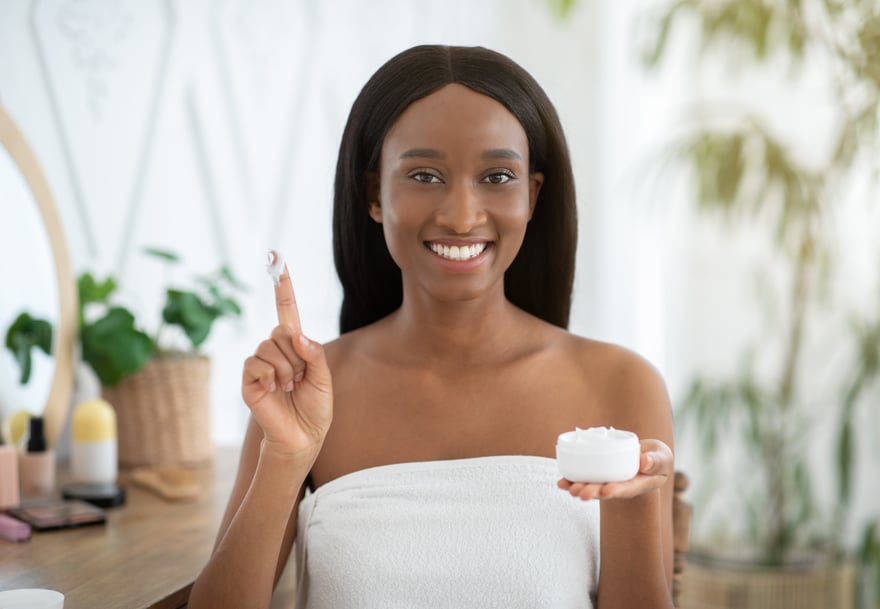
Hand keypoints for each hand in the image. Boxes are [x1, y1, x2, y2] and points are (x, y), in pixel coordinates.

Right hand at [241, 260, 332, 458]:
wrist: (303, 437)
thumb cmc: (315, 408)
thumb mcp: (324, 378)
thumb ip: (314, 354)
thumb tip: (296, 334)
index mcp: (295, 345)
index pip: (286, 310)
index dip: (282, 286)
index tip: (276, 257)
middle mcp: (275, 349)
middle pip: (282, 332)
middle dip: (296, 356)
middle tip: (299, 379)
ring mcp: (259, 363)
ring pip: (270, 347)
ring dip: (286, 370)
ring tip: (288, 388)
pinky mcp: (248, 379)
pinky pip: (256, 364)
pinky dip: (270, 377)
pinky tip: (274, 392)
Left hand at [557, 439, 671, 500]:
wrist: (644, 459)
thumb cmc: (655, 459)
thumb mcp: (662, 458)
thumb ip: (657, 461)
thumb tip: (645, 462)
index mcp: (637, 484)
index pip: (627, 489)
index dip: (616, 490)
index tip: (607, 491)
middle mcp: (620, 485)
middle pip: (605, 490)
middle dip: (593, 492)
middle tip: (581, 494)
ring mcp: (607, 480)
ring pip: (592, 485)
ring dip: (579, 488)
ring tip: (568, 488)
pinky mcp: (597, 474)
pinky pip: (583, 477)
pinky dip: (571, 480)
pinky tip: (561, 483)